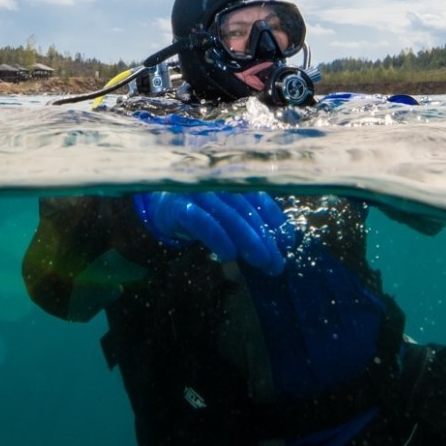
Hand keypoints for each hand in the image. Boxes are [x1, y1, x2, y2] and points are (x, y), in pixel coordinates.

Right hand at [133, 191, 289, 273]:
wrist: (157, 203)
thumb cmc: (200, 210)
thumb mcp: (226, 216)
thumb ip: (248, 226)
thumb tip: (278, 248)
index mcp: (233, 182)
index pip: (261, 199)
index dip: (277, 221)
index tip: (288, 244)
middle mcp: (219, 183)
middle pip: (248, 210)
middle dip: (265, 238)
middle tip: (277, 263)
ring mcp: (199, 191)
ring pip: (229, 215)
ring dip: (248, 239)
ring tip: (262, 261)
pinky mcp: (179, 205)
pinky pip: (202, 221)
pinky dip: (218, 236)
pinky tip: (230, 254)